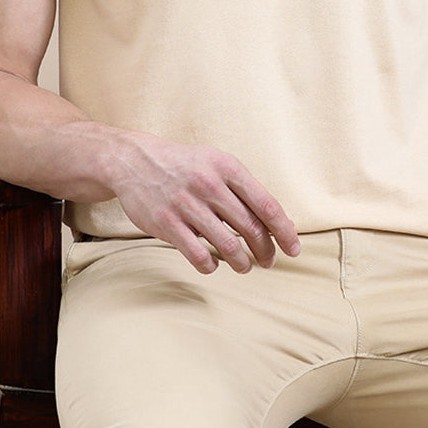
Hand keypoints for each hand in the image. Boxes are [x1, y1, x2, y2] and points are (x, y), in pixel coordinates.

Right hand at [108, 132, 299, 274]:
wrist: (134, 160)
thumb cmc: (184, 165)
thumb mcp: (217, 163)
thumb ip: (244, 189)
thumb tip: (277, 222)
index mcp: (227, 167)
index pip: (267, 205)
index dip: (284, 231)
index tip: (293, 249)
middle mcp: (209, 185)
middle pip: (251, 228)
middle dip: (265, 251)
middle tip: (268, 261)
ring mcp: (186, 205)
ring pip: (227, 246)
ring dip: (242, 263)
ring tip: (245, 266)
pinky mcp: (167, 223)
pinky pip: (198, 255)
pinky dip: (211, 265)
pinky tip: (213, 263)